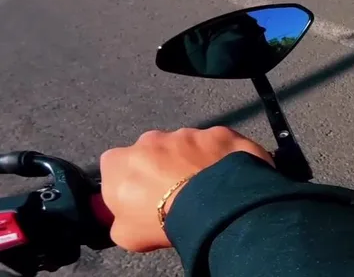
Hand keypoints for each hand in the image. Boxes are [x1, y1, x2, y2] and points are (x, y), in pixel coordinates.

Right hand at [99, 127, 272, 251]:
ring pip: (185, 145)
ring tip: (202, 186)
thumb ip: (119, 217)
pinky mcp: (216, 132)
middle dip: (160, 166)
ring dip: (190, 160)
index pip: (115, 165)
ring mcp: (186, 132)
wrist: (211, 208)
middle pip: (151, 151)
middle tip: (173, 192)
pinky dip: (219, 156)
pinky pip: (215, 143)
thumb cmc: (159, 221)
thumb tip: (125, 216)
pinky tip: (225, 175)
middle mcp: (150, 139)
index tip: (139, 197)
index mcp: (119, 161)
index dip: (127, 181)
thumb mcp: (124, 234)